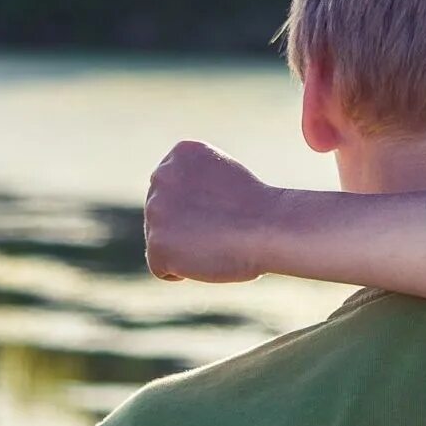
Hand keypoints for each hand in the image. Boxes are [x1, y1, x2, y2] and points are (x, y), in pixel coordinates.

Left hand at [143, 140, 281, 282]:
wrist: (269, 227)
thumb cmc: (258, 209)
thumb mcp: (224, 177)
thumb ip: (195, 185)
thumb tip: (178, 213)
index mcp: (181, 153)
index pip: (173, 188)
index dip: (198, 207)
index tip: (224, 210)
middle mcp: (161, 176)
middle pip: (162, 213)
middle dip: (185, 227)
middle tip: (221, 230)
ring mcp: (155, 210)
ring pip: (161, 240)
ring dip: (184, 248)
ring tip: (216, 243)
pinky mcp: (156, 244)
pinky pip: (160, 267)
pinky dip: (180, 272)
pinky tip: (207, 260)